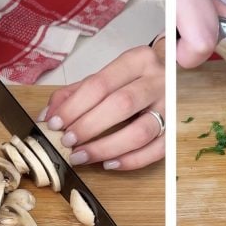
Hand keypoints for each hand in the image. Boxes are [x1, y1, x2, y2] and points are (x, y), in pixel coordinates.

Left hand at [38, 40, 165, 170]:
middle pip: (121, 105)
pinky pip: (156, 151)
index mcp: (137, 61)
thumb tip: (49, 115)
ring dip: (106, 147)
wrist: (171, 75)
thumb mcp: (105, 77)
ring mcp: (171, 107)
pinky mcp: (176, 130)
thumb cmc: (133, 78)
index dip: (74, 106)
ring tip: (81, 156)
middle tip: (67, 142)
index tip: (55, 123)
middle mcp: (158, 81)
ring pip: (141, 131)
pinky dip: (131, 161)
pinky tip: (109, 164)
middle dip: (88, 127)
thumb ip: (76, 93)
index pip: (100, 84)